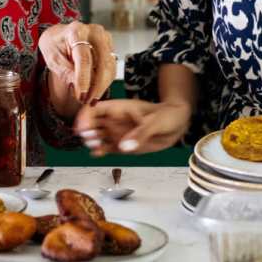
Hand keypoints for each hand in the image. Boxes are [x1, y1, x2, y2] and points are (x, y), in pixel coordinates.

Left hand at [38, 21, 115, 104]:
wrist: (60, 36)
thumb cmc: (55, 46)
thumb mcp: (53, 59)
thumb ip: (66, 72)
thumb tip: (80, 88)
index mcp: (76, 31)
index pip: (84, 58)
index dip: (84, 79)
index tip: (82, 96)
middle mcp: (94, 31)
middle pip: (102, 63)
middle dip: (96, 86)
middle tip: (86, 101)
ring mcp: (105, 38)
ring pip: (109, 67)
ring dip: (101, 87)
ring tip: (89, 100)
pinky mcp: (110, 46)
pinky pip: (111, 68)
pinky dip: (104, 83)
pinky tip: (94, 92)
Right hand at [75, 99, 191, 154]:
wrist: (177, 125)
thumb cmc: (166, 115)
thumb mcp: (155, 122)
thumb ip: (140, 133)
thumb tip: (125, 146)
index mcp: (119, 108)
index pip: (94, 108)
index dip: (85, 116)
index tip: (83, 127)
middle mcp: (114, 120)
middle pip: (91, 123)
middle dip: (87, 131)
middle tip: (90, 139)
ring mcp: (117, 133)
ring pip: (97, 137)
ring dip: (92, 142)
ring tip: (95, 147)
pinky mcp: (122, 146)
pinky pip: (107, 148)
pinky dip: (100, 151)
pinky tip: (97, 153)